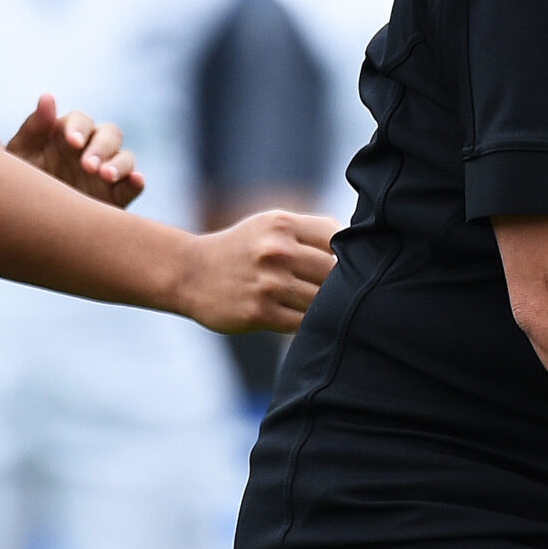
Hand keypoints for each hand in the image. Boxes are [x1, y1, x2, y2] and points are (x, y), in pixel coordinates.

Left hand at [8, 95, 144, 207]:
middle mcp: (91, 149)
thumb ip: (34, 127)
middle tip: (87, 165)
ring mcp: (106, 172)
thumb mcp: (21, 154)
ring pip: (125, 157)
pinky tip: (135, 180)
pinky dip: (137, 181)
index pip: (81, 121)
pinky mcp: (116, 196)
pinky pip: (133, 185)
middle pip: (110, 134)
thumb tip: (47, 96)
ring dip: (119, 164)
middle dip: (101, 147)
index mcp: (68, 134)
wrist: (27, 220)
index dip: (79, 128)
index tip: (71, 142)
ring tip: (105, 176)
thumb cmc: (22, 181)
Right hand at [176, 210, 337, 333]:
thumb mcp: (269, 226)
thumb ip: (308, 232)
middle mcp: (276, 251)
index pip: (336, 238)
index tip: (343, 264)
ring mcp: (268, 283)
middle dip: (339, 284)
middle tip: (337, 292)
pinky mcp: (259, 313)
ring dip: (326, 307)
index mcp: (281, 225)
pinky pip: (302, 323)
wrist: (189, 273)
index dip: (346, 253)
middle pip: (333, 272)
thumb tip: (358, 249)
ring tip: (321, 307)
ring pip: (321, 300)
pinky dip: (308, 323)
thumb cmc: (241, 249)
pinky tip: (302, 318)